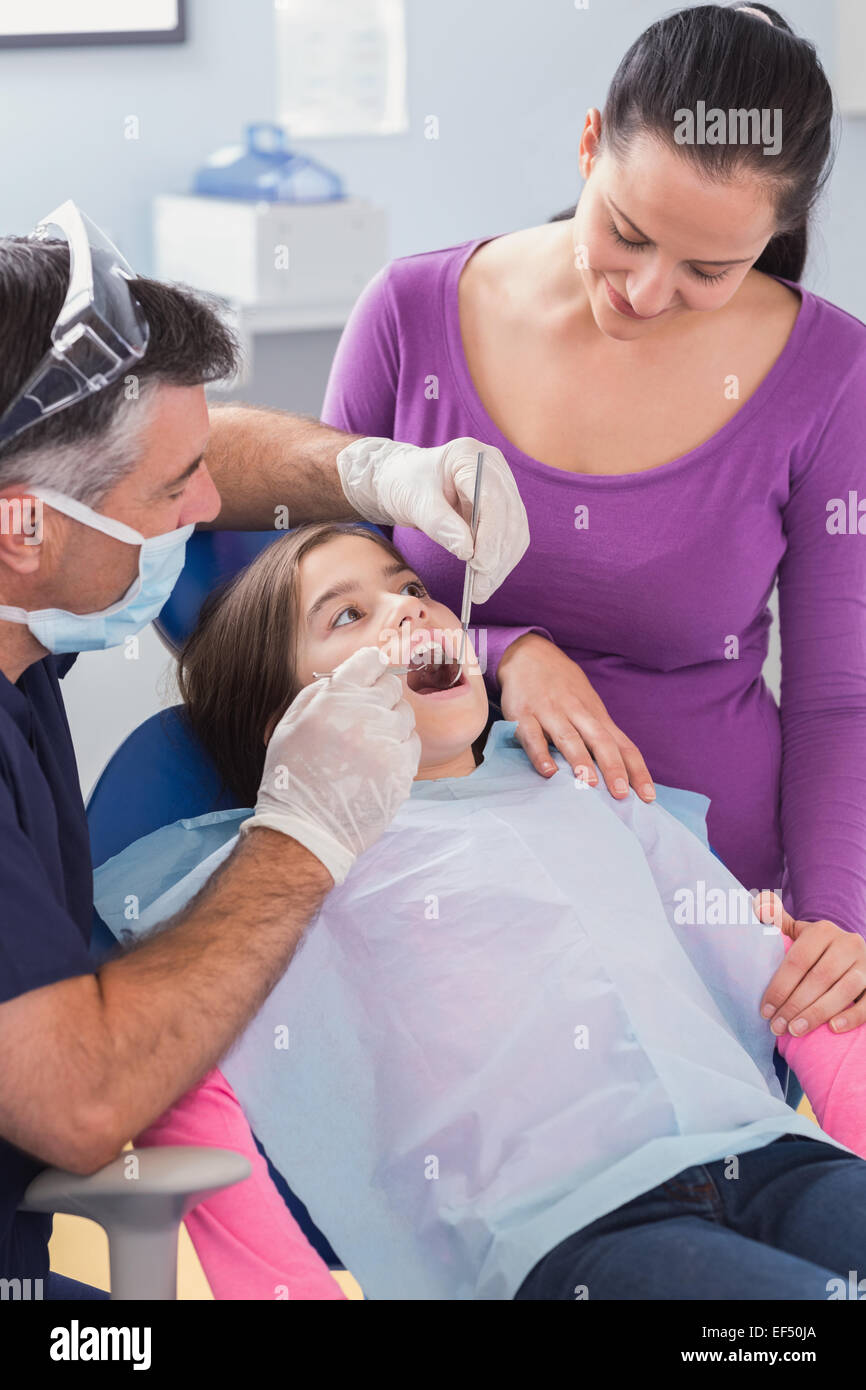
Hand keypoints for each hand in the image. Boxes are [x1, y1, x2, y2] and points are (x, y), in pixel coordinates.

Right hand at [240, 646, 420, 885]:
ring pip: (405, 715)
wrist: (307, 828)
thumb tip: (345, 676)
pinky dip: (399, 748)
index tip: (367, 676)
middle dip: (378, 697)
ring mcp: (389, 743)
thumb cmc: (293, 776)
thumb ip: (319, 693)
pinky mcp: (404, 769)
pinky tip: (378, 762)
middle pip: (391, 687)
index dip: (368, 668)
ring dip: (390, 723)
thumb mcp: (289, 724)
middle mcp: (367, 715)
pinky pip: (413, 743)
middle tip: (361, 719)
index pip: (369, 661)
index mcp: (336, 699)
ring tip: (366, 746)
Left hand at [335, 436, 528, 602]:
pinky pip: (510, 538)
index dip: (490, 535)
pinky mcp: (502, 508)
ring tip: (481, 591)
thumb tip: (467, 551)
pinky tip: (486, 580)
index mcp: (471, 456)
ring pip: (515, 531)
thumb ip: (440, 523)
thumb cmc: (405, 484)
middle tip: (480, 589)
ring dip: (501, 564)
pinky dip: (500, 561)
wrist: (403, 482)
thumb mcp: (415, 502)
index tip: (480, 566)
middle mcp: (494, 469)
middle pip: (509, 517)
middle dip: (497, 557)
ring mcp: (502, 488)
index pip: (492, 499)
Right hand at [497, 632, 655, 800]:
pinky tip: (548, 771)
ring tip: (589, 784)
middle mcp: (578, 714)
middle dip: (613, 768)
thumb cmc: (564, 688)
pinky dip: (540, 753)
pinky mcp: (523, 714)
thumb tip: (625, 773)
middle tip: (621, 794)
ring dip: (580, 760)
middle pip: (601, 742)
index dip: (637, 771)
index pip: (623, 746)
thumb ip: (602, 737)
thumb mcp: (589, 707)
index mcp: (596, 717)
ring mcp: (550, 713)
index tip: (648, 797)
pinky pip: (532, 735)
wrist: (530, 653)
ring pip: (568, 738)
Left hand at [753, 893, 865, 1035]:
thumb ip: (777, 920)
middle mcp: (848, 944)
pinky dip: (852, 1016)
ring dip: (817, 1013)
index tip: (765, 1010)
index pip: (798, 961)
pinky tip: (833, 1028)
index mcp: (823, 930)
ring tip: (796, 1030)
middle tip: (777, 1025)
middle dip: (795, 1005)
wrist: (850, 951)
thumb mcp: (798, 931)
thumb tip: (759, 905)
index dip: (780, 987)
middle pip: (819, 978)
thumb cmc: (816, 948)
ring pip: (844, 990)